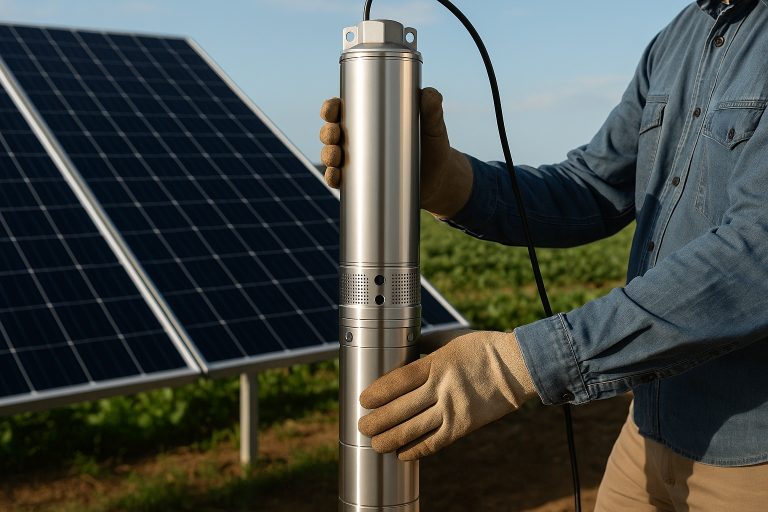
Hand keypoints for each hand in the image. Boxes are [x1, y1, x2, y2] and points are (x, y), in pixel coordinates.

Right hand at [319, 87, 473, 217]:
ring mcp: (360, 161)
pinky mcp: (364, 182)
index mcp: (372, 118)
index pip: (344, 109)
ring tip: (335, 157)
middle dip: (327, 132)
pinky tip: (334, 178)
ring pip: (333, 156)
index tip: (332, 110)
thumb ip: (433, 110)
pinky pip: (341, 181)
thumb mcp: (434, 128)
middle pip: (333, 132)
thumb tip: (430, 93)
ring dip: (327, 155)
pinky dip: (333, 179)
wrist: (440, 181)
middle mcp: (361, 139)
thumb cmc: (435, 148)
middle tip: (335, 135)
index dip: (331, 108)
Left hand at [358, 329, 536, 460]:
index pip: (399, 380)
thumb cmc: (483, 349)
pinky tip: (403, 454)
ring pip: (414, 429)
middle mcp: (443, 387)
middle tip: (362, 426)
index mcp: (438, 363)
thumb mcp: (451, 340)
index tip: (364, 399)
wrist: (518, 366)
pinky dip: (417, 450)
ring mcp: (454, 408)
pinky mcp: (464, 426)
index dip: (379, 392)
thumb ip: (426, 349)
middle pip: (402, 408)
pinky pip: (436, 442)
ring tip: (376, 445)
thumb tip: (402, 353)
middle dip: (378, 420)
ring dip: (391, 439)